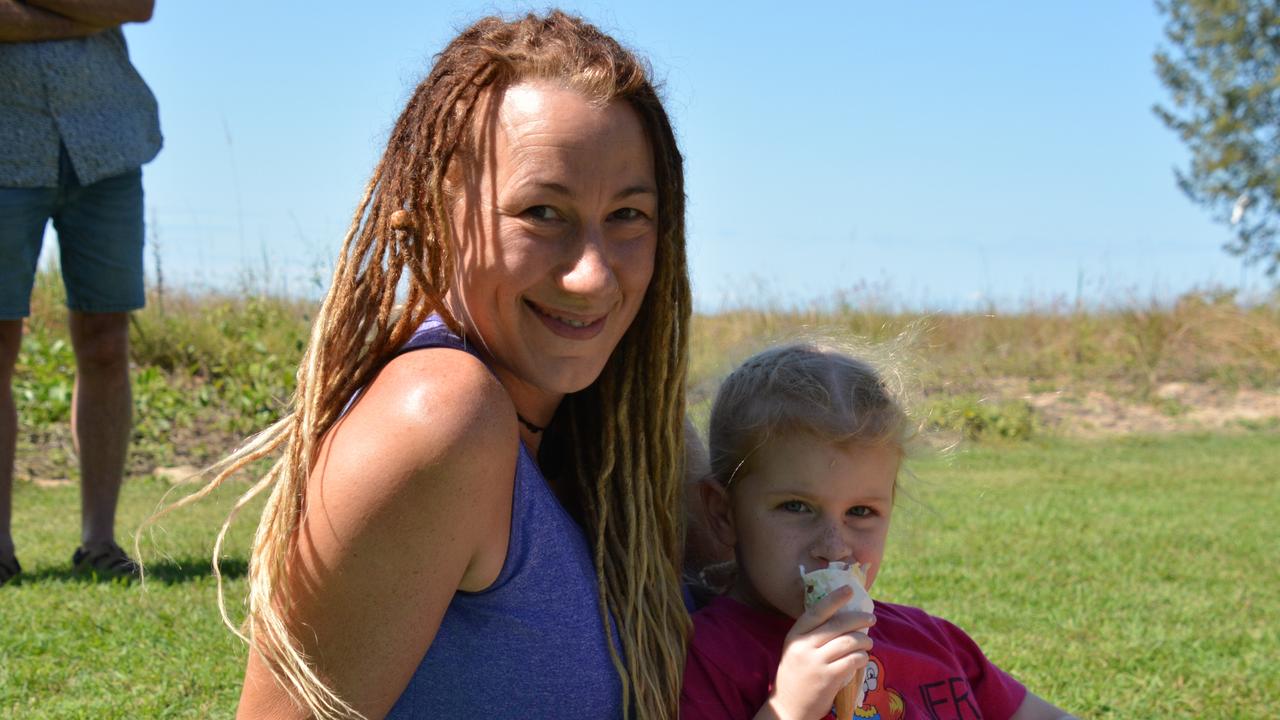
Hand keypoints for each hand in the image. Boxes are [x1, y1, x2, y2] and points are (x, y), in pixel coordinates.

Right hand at [764, 586, 872, 719]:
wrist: (788, 708)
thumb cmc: (796, 676)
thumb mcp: (796, 651)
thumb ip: (813, 636)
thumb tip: (843, 620)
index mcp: (794, 635)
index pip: (816, 611)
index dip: (834, 599)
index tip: (849, 589)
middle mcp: (804, 646)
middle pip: (837, 625)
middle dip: (859, 619)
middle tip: (871, 619)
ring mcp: (816, 662)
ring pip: (849, 642)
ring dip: (864, 640)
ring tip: (869, 643)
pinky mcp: (829, 678)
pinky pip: (853, 661)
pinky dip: (862, 658)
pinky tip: (862, 659)